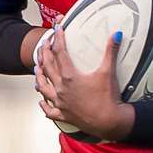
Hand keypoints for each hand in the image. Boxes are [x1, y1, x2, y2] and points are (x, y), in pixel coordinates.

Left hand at [34, 26, 132, 141]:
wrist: (110, 122)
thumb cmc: (109, 98)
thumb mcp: (109, 72)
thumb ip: (110, 51)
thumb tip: (115, 33)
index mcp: (70, 77)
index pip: (60, 53)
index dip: (58, 39)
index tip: (57, 29)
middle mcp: (61, 89)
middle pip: (48, 68)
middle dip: (45, 53)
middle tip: (44, 44)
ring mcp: (61, 103)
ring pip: (44, 88)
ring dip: (39, 77)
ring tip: (37, 70)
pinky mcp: (64, 115)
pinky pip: (50, 111)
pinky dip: (44, 106)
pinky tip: (41, 101)